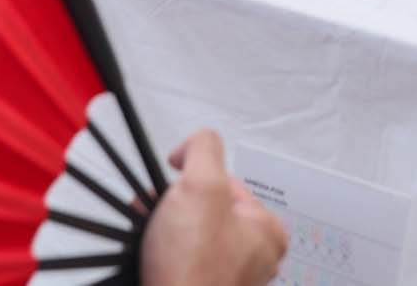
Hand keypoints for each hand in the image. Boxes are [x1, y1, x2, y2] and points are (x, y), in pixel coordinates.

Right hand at [141, 130, 287, 285]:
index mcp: (267, 231)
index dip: (195, 182)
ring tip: (150, 237)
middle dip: (174, 207)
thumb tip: (194, 143)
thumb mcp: (201, 185)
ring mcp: (227, 279)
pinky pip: (179, 262)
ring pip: (189, 236)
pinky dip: (162, 255)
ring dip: (163, 230)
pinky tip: (149, 256)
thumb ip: (203, 148)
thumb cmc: (191, 272)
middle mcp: (253, 258)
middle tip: (159, 216)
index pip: (227, 182)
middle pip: (205, 210)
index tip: (178, 191)